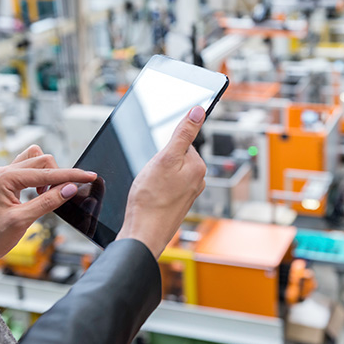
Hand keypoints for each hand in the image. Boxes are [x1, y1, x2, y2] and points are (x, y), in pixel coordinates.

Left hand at [0, 145, 96, 263]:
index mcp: (5, 179)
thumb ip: (48, 202)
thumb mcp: (23, 221)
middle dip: (59, 176)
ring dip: (49, 173)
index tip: (89, 176)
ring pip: (37, 159)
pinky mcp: (8, 180)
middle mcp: (4, 172)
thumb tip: (70, 188)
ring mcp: (5, 175)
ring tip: (48, 193)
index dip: (71, 175)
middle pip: (43, 160)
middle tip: (64, 194)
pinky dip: (42, 176)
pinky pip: (30, 167)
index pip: (47, 173)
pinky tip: (41, 191)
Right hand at [117, 106, 206, 258]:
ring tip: (150, 188)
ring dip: (157, 175)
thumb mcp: (165, 158)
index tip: (158, 162)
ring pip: (169, 172)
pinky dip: (157, 187)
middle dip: (161, 162)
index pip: (182, 143)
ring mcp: (189, 193)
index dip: (164, 149)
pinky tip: (151, 196)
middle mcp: (198, 180)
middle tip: (152, 176)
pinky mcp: (179, 203)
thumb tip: (199, 111)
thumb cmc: (151, 199)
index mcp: (198, 167)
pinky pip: (166, 186)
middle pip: (175, 157)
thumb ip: (183, 133)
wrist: (144, 233)